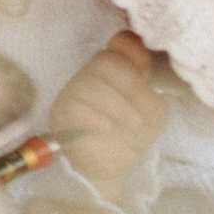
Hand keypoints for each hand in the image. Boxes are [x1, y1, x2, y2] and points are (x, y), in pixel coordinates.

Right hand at [49, 30, 167, 197]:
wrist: (108, 170)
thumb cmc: (129, 138)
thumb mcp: (151, 114)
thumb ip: (150, 92)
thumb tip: (147, 85)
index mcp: (116, 70)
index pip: (122, 44)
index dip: (134, 50)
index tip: (147, 72)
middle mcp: (91, 75)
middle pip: (107, 61)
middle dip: (132, 86)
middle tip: (145, 113)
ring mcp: (73, 92)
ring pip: (92, 84)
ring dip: (120, 107)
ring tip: (134, 126)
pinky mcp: (61, 113)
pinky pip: (77, 106)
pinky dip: (97, 118)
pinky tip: (107, 129)